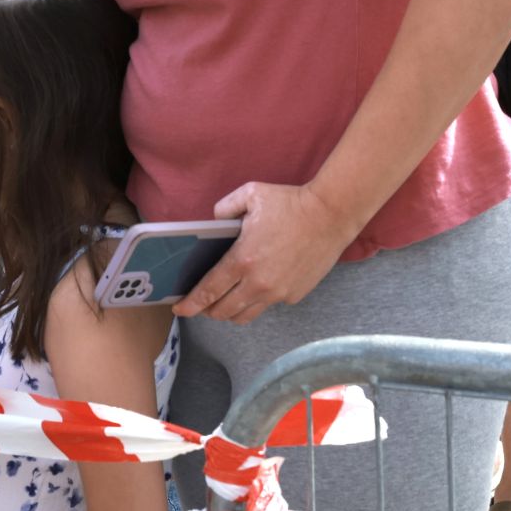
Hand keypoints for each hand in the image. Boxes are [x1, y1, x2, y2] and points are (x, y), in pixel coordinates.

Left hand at [173, 182, 356, 324]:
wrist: (331, 215)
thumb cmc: (290, 203)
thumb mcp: (250, 195)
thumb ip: (224, 208)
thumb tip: (213, 222)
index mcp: (243, 260)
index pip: (209, 290)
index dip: (191, 303)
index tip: (180, 309)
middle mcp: (259, 283)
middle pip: (224, 311)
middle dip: (207, 311)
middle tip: (201, 304)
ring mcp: (278, 293)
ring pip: (245, 315)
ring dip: (230, 312)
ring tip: (224, 302)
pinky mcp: (295, 295)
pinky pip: (269, 305)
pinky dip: (257, 301)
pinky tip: (256, 287)